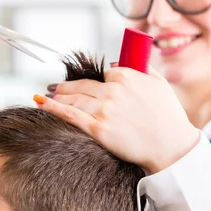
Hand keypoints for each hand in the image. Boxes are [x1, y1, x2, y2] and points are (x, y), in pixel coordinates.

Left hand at [34, 65, 199, 173]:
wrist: (171, 146)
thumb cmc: (168, 116)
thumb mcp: (159, 83)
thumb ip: (140, 68)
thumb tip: (116, 64)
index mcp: (126, 76)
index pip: (101, 74)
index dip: (93, 81)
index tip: (85, 85)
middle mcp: (112, 91)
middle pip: (82, 85)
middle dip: (67, 87)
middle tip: (55, 88)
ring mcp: (104, 110)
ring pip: (73, 99)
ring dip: (58, 96)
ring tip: (50, 95)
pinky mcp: (98, 129)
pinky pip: (69, 114)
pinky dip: (52, 107)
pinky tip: (40, 102)